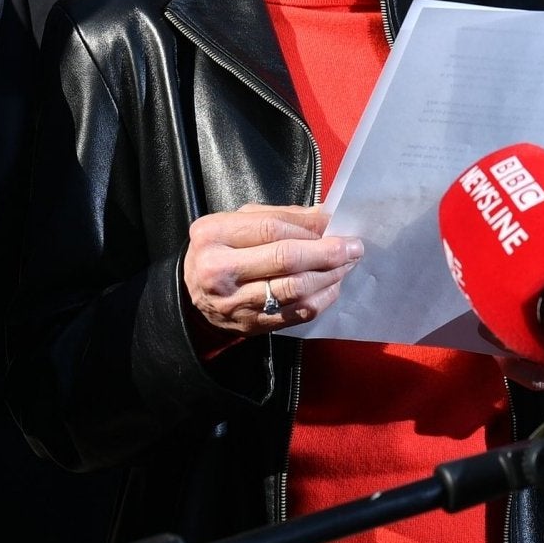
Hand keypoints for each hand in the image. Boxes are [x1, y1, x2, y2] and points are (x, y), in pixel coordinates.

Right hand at [182, 203, 361, 339]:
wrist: (191, 295)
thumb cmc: (219, 249)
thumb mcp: (237, 222)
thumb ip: (279, 216)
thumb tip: (323, 216)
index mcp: (214, 235)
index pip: (272, 229)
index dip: (309, 228)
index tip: (336, 225)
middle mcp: (220, 270)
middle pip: (286, 259)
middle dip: (326, 252)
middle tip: (353, 247)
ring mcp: (235, 302)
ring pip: (295, 289)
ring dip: (329, 276)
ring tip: (347, 264)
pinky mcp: (251, 326)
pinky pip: (296, 314)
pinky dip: (321, 299)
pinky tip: (332, 286)